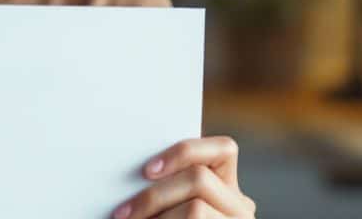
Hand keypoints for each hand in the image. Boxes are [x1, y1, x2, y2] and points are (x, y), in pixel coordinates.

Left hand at [112, 135, 255, 218]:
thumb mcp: (175, 210)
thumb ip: (171, 192)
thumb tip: (135, 175)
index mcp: (229, 191)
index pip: (224, 149)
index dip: (184, 151)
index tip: (146, 170)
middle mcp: (240, 208)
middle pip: (199, 179)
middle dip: (154, 196)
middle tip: (121, 214)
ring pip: (196, 209)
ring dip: (157, 218)